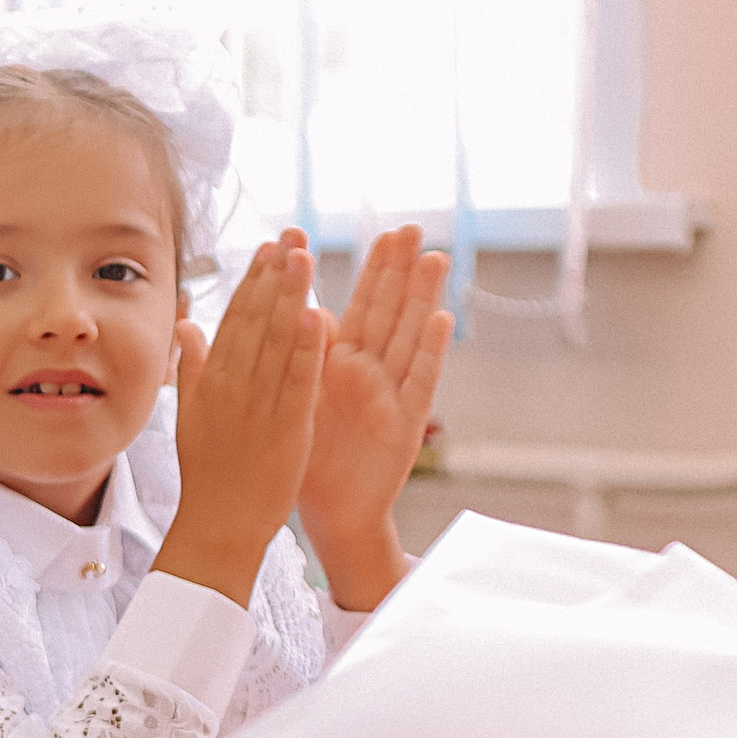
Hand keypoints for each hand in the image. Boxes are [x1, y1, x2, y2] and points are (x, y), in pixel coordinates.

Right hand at [153, 239, 325, 608]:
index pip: (234, 319)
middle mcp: (232, 386)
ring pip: (275, 342)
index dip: (252, 281)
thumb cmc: (207, 474)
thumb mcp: (188, 414)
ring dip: (291, 297)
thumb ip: (191, 367)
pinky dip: (305, 348)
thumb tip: (186, 324)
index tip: (267, 248)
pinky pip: (297, 381)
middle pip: (255, 320)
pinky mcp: (286, 427)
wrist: (217, 525)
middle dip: (274, 275)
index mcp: (211, 380)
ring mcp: (257, 405)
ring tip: (304, 257)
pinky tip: (317, 315)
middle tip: (291, 236)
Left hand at [296, 224, 450, 610]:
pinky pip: (420, 382)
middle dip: (398, 270)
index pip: (354, 303)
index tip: (383, 232)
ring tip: (433, 258)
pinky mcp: (407, 422)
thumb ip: (297, 353)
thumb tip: (295, 308)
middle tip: (410, 228)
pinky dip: (431, 351)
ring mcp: (391, 393)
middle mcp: (369, 370)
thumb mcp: (297, 397)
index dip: (364, 271)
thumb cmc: (312, 453)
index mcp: (338, 361)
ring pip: (409, 336)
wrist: (330, 509)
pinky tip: (441, 319)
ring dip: (422, 298)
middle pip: (387, 310)